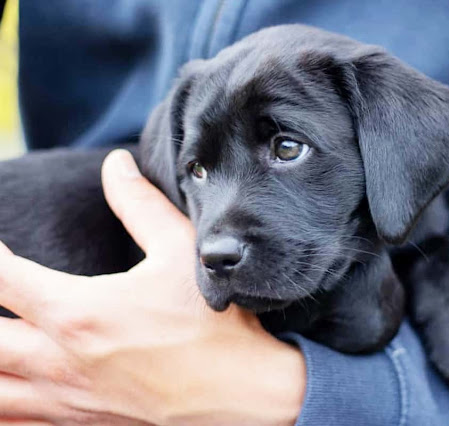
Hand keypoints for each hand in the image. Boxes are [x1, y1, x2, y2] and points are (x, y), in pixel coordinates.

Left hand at [0, 150, 304, 425]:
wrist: (244, 395)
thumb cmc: (214, 324)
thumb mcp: (180, 252)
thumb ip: (139, 205)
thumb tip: (116, 164)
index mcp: (78, 312)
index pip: (1, 276)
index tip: (0, 245)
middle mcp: (58, 361)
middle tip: (3, 289)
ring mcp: (65, 401)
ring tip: (2, 335)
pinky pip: (15, 423)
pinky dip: (4, 405)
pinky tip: (9, 385)